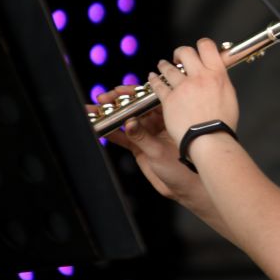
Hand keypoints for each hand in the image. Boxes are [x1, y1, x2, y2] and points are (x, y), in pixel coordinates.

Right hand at [92, 85, 196, 199]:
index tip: (118, 91)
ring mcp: (147, 135)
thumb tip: (129, 122)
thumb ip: (142, 137)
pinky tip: (98, 127)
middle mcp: (157, 123)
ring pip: (125, 121)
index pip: (147, 99)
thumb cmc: (184, 167)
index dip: (132, 94)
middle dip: (117, 102)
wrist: (186, 188)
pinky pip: (122, 137)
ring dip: (109, 116)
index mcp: (169, 116)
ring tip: (93, 111)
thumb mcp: (159, 151)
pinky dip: (110, 133)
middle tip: (102, 99)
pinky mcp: (139, 148)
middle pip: (134, 107)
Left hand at [148, 38, 239, 145]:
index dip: (201, 45)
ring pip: (168, 67)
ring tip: (162, 64)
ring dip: (164, 65)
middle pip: (185, 52)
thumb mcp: (230, 97)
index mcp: (217, 75)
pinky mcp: (169, 99)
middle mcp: (200, 77)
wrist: (209, 139)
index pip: (207, 46)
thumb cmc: (222, 124)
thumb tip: (217, 75)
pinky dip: (154, 79)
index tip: (198, 50)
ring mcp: (183, 87)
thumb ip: (221, 82)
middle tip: (178, 57)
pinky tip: (152, 77)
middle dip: (180, 53)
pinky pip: (158, 84)